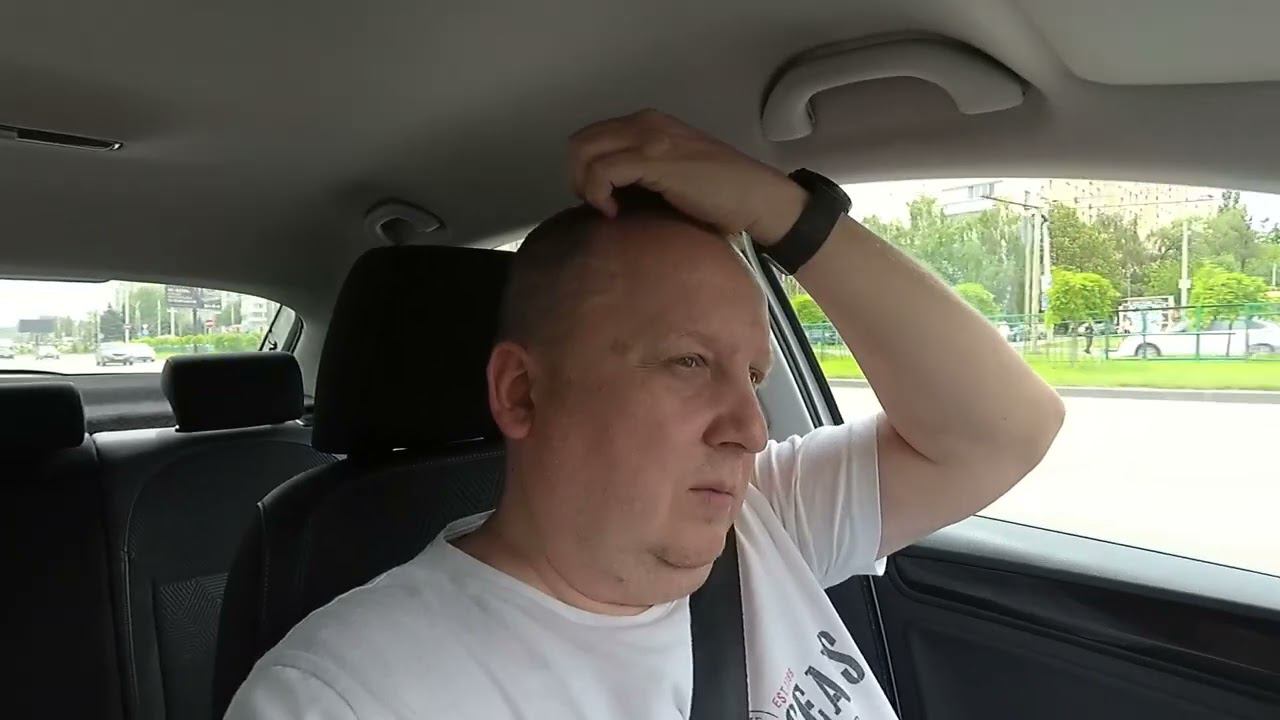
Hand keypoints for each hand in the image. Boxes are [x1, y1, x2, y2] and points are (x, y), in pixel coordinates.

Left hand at [567, 109, 807, 244]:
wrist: (756, 198)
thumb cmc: (721, 195)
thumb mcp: (674, 173)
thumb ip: (643, 171)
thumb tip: (609, 193)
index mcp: (649, 123)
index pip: (593, 137)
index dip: (584, 170)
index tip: (599, 199)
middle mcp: (645, 122)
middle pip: (581, 142)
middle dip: (577, 177)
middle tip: (596, 205)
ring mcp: (650, 138)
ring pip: (586, 152)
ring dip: (585, 185)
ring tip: (607, 208)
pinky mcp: (654, 159)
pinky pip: (602, 170)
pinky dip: (597, 193)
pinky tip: (614, 212)